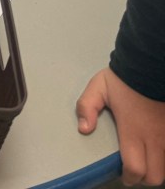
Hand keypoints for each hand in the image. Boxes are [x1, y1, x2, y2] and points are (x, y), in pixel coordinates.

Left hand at [77, 68, 164, 185]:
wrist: (150, 64)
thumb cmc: (125, 78)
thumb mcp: (99, 87)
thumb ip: (86, 107)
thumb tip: (83, 129)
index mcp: (133, 130)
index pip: (135, 169)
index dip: (128, 177)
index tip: (123, 173)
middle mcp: (154, 138)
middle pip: (155, 176)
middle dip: (144, 177)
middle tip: (136, 168)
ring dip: (157, 168)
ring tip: (148, 160)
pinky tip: (158, 149)